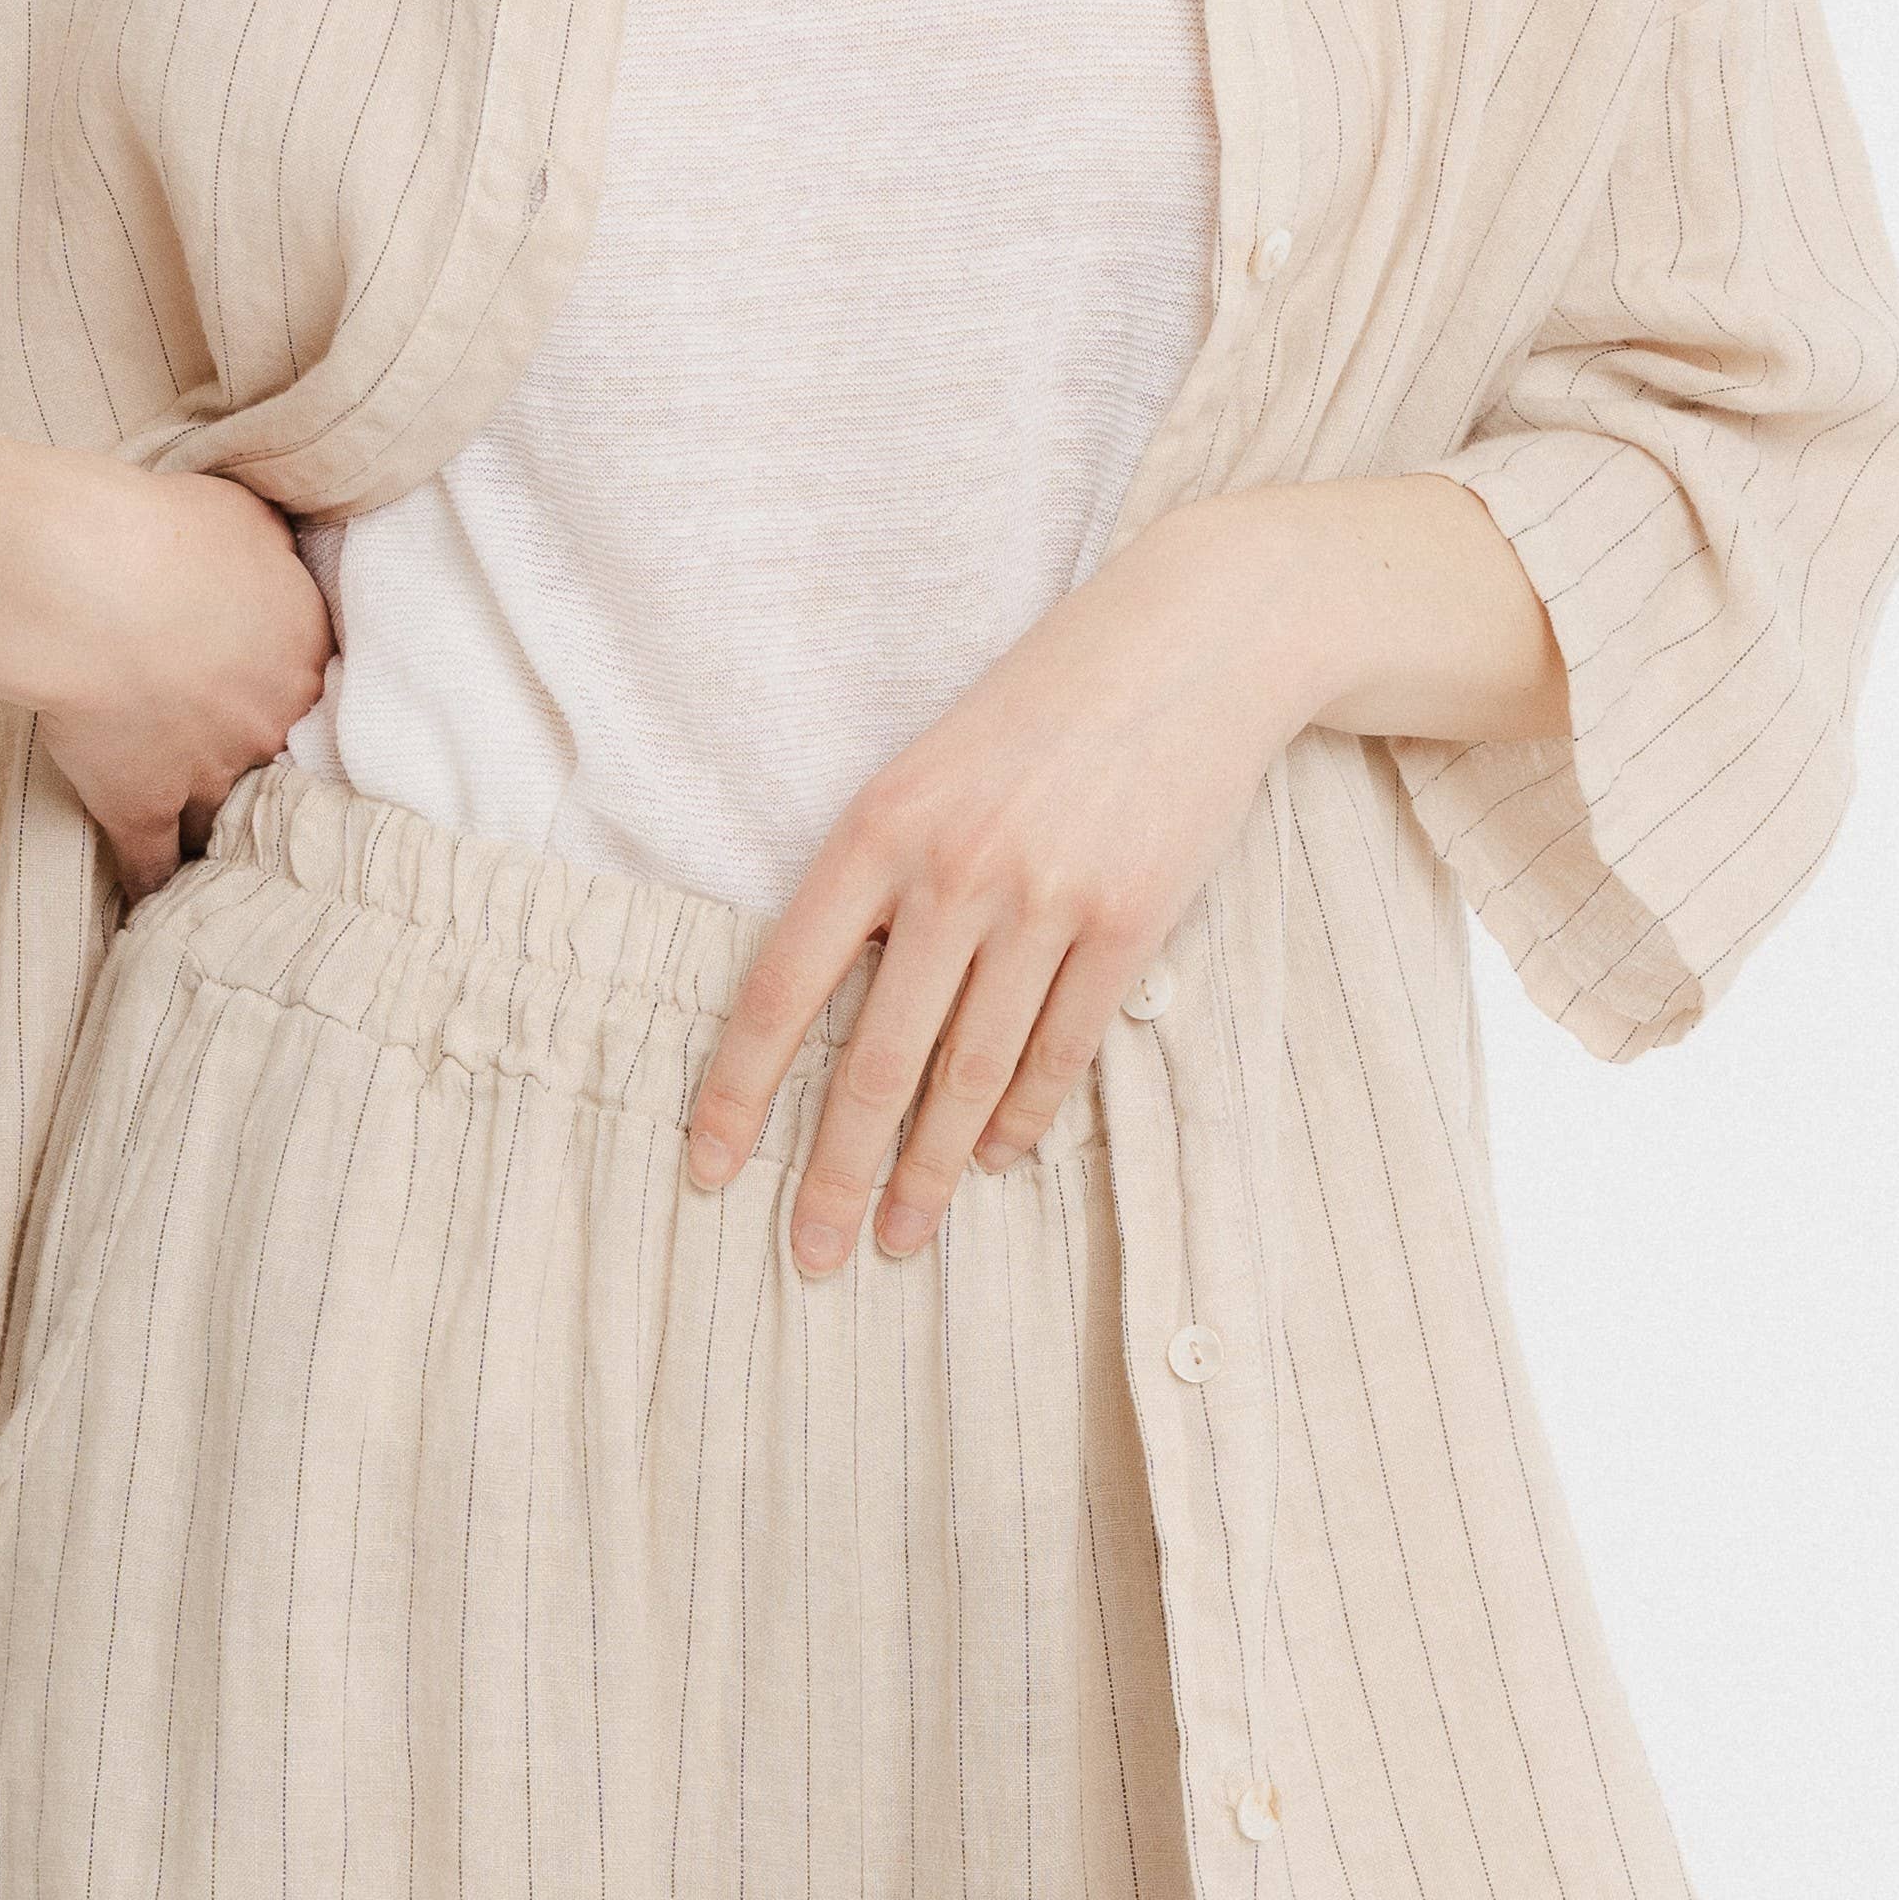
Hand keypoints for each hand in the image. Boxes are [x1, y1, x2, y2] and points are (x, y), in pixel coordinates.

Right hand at [9, 449, 334, 897]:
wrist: (86, 583)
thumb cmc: (164, 531)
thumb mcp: (244, 514)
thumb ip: (272, 547)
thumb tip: (281, 551)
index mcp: (303, 653)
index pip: (321, 692)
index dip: (297, 699)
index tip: (285, 707)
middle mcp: (269, 725)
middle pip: (285, 763)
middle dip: (270, 770)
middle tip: (262, 784)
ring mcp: (207, 773)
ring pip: (229, 820)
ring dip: (224, 834)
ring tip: (226, 858)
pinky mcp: (141, 805)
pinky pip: (153, 865)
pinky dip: (153, 889)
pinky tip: (157, 911)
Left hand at [684, 476, 1562, 1278]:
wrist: (1190, 641)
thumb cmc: (1041, 708)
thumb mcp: (927, 769)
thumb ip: (880, 880)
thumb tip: (842, 1009)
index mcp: (877, 827)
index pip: (780, 988)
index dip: (737, 1091)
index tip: (708, 1169)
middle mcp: (952, 871)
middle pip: (875, 1060)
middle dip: (835, 1173)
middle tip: (810, 1257)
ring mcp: (1045, 901)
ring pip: (969, 1073)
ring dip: (929, 1169)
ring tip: (901, 1236)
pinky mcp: (1128, 922)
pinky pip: (1061, 1049)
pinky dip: (1023, 1114)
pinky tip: (993, 1158)